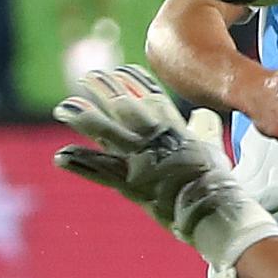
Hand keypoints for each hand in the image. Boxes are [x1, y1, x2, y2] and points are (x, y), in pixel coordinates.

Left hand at [53, 66, 277, 277]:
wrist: (215, 209)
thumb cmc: (217, 181)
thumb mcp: (214, 149)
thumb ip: (206, 129)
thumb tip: (205, 114)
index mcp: (173, 128)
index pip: (150, 95)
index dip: (134, 80)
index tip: (120, 69)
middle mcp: (153, 138)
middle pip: (123, 105)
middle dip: (104, 90)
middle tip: (87, 77)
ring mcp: (140, 160)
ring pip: (106, 131)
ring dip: (83, 117)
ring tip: (63, 107)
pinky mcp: (130, 183)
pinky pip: (99, 172)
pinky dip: (79, 164)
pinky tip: (60, 156)